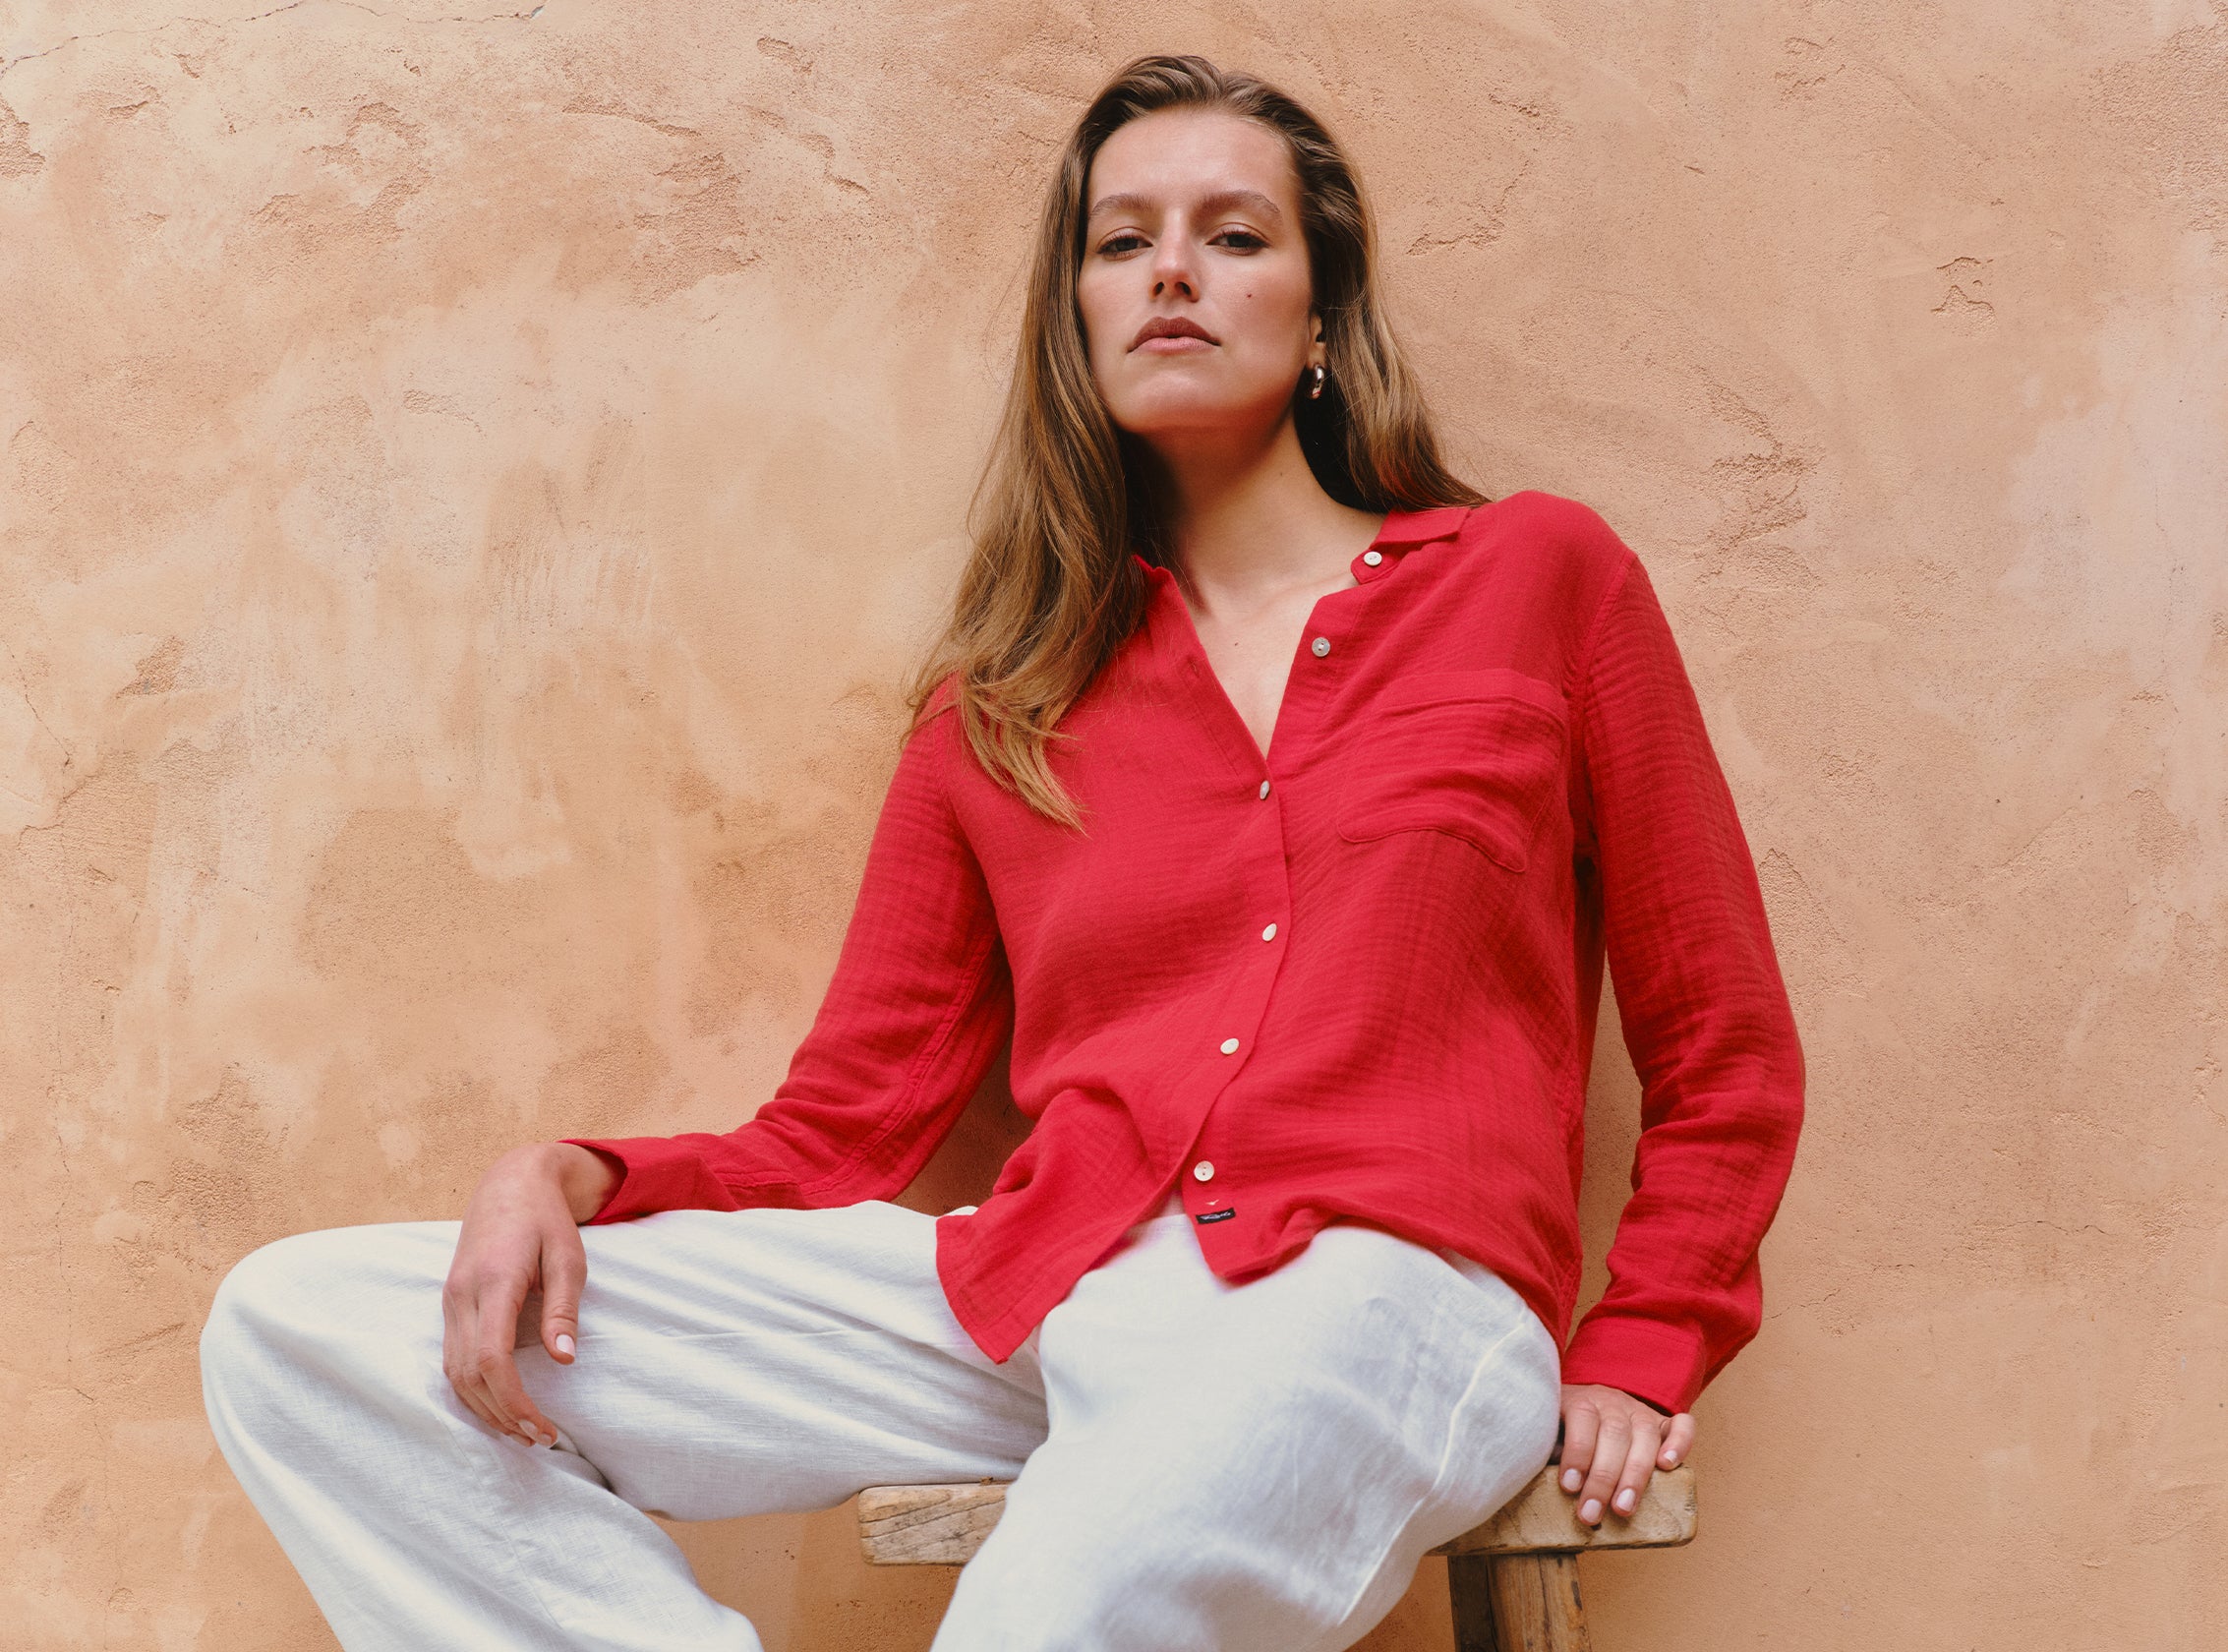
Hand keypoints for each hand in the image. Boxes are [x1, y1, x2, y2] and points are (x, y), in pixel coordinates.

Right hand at [441, 1142, 618, 1448]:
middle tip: (538, 1439)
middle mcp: (462, 1295)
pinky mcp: (449, 1304)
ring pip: (452, 1372)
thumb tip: (564, 1362)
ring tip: (521, 1431)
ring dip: (483, 1408)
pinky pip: (451, 1358)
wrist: (510, 1183)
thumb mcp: (569, 1258)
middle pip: (467, 1374)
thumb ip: (563, 1310)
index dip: (513, 1401)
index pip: (491, 1359)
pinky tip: (497, 1404)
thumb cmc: (546, 1220)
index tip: (542, 1427)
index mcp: (494, 1282)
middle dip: (501, 1415)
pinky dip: (470, 1389)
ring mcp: (449, 1300)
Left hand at [1552, 1382, 1694, 1526]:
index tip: (1569, 1487)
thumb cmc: (1565, 1430)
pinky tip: (1669, 1465)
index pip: (1582, 1419)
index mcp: (1582, 1401)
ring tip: (1623, 1508)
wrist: (1588, 1404)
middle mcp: (1613, 1402)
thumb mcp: (1550, 1435)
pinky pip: (1682, 1425)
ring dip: (1635, 1475)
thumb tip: (1554, 1486)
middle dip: (1603, 1478)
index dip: (1577, 1453)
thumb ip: (1552, 1453)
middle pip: (1614, 1434)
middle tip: (1592, 1513)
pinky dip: (1680, 1443)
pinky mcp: (1663, 1423)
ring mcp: (1640, 1411)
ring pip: (1645, 1435)